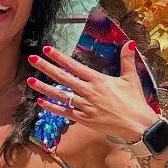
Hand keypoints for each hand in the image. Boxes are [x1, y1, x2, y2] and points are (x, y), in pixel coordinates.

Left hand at [27, 40, 154, 145]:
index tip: (47, 50)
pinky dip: (52, 107)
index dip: (59, 57)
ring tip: (29, 81)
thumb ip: (127, 60)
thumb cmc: (135, 102)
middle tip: (32, 59)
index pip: (74, 66)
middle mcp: (89, 92)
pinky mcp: (84, 119)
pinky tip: (41, 102)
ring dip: (44, 88)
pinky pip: (65, 112)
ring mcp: (85, 106)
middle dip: (46, 68)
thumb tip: (129, 43)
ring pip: (60, 95)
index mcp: (98, 80)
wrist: (138, 125)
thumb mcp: (131, 78)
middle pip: (63, 78)